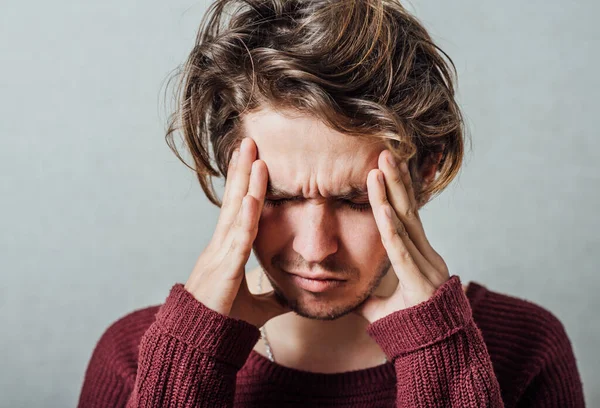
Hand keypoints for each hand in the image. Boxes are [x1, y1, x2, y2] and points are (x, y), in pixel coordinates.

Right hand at [184, 137, 289, 327]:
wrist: (199, 344)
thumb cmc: (223, 322)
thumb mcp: (257, 306)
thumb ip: (273, 298)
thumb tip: (293, 297)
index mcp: (228, 250)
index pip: (239, 209)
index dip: (245, 184)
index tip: (253, 160)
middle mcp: (222, 246)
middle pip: (234, 200)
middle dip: (241, 170)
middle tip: (250, 140)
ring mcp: (220, 255)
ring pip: (235, 212)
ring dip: (243, 182)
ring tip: (251, 154)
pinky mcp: (224, 270)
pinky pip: (238, 240)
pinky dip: (246, 218)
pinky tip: (252, 197)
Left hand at [355, 150, 450, 323]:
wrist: (437, 355)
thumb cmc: (414, 329)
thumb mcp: (383, 308)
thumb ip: (370, 297)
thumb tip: (351, 295)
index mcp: (420, 256)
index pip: (406, 216)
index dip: (396, 191)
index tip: (383, 167)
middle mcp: (426, 254)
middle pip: (409, 210)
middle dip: (396, 179)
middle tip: (383, 150)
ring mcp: (427, 266)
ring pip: (407, 223)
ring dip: (393, 192)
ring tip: (381, 165)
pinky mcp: (422, 282)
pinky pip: (402, 251)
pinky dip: (391, 228)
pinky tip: (382, 207)